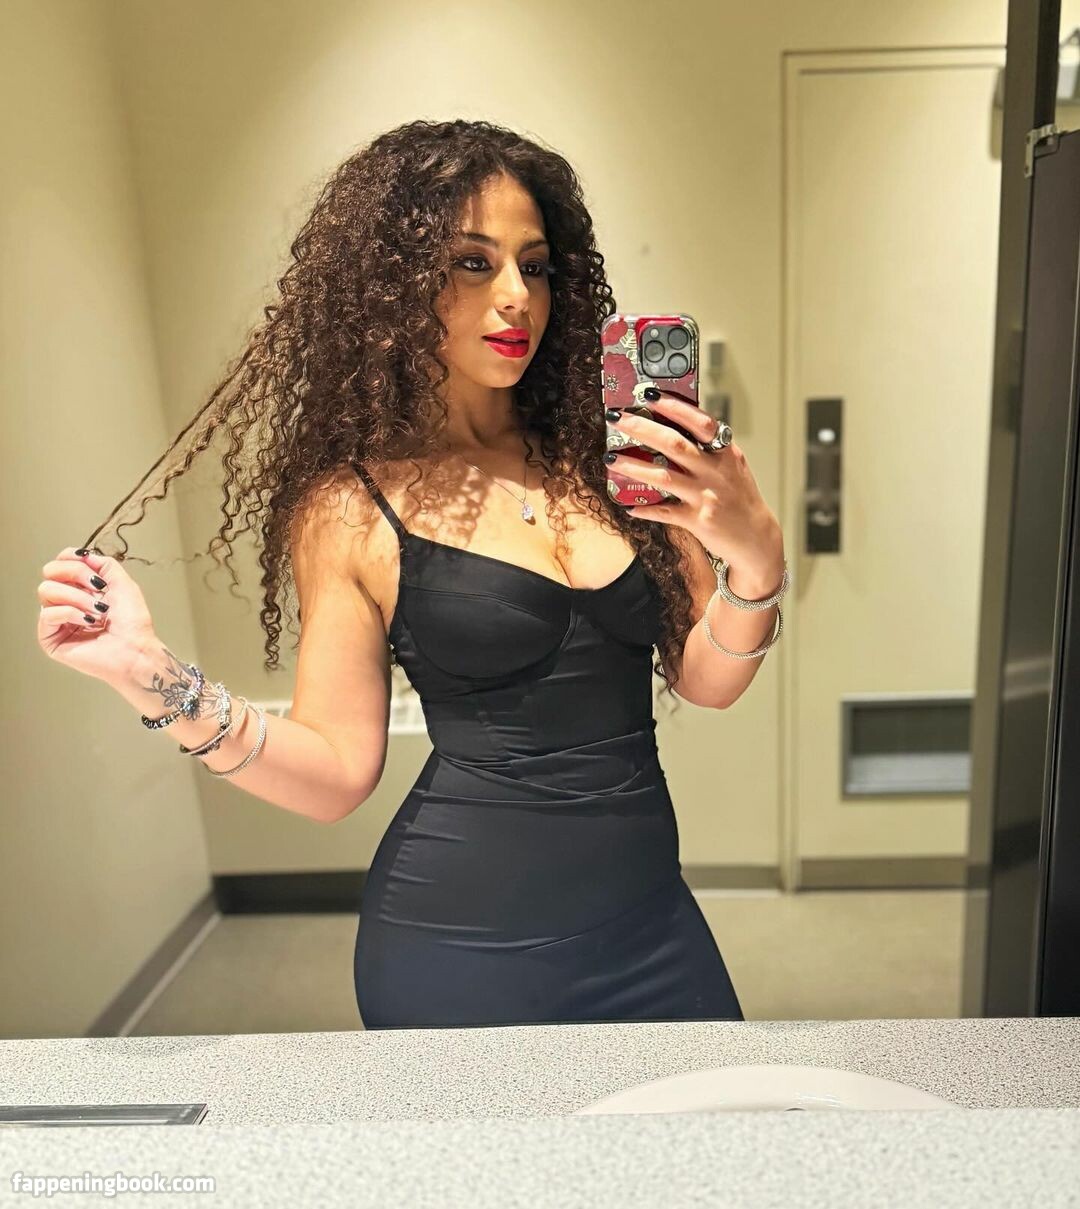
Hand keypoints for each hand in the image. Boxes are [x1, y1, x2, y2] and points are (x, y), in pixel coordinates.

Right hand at [37, 547, 157, 686]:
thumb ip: (104, 564)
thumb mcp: (123, 583)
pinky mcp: (50, 637)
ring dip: (77, 597)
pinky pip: (48, 613)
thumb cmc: (133, 623)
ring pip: (46, 590)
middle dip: (76, 574)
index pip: (61, 562)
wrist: (136, 650)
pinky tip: (88, 622)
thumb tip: (83, 554)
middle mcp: (66, 601)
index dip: (71, 558)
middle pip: (50, 571)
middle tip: (98, 588)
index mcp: (81, 588)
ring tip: (98, 611)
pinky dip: (71, 613)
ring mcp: (57, 619)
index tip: (91, 565)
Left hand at [605, 395, 779, 564]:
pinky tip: (628, 504)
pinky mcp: (698, 521)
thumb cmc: (739, 498)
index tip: (650, 395)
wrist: (756, 538)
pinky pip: (664, 511)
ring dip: (633, 466)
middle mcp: (716, 472)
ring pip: (663, 476)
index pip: (700, 422)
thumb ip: (709, 449)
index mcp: (726, 454)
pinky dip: (645, 508)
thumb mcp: (732, 467)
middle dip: (642, 428)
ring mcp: (706, 497)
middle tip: (618, 419)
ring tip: (611, 458)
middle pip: (674, 444)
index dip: (674, 407)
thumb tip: (673, 427)